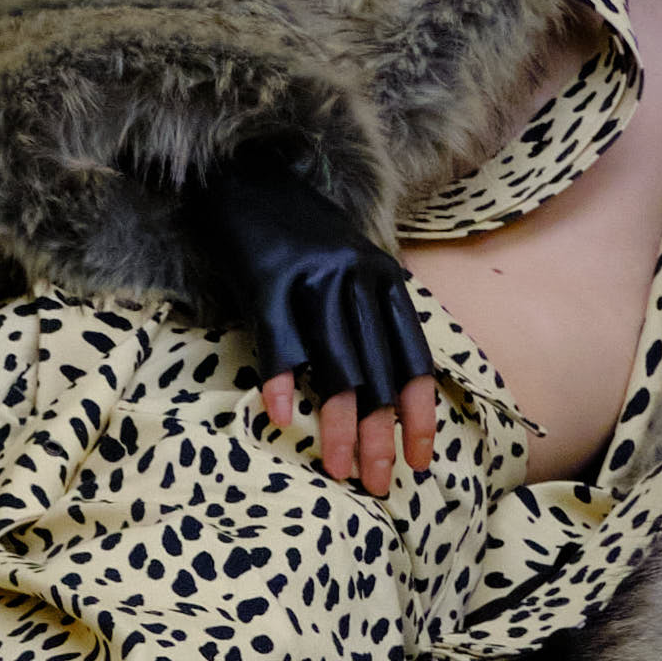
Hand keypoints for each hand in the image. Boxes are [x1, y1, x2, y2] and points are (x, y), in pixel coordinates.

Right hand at [204, 141, 437, 494]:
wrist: (242, 176)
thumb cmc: (293, 235)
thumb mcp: (348, 267)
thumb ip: (366, 317)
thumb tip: (379, 391)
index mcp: (383, 277)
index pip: (413, 356)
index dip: (419, 413)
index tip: (420, 461)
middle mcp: (356, 277)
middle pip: (378, 371)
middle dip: (382, 435)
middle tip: (378, 485)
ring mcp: (313, 277)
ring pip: (336, 364)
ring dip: (340, 425)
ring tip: (341, 471)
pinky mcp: (268, 279)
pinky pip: (279, 341)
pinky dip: (283, 381)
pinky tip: (284, 420)